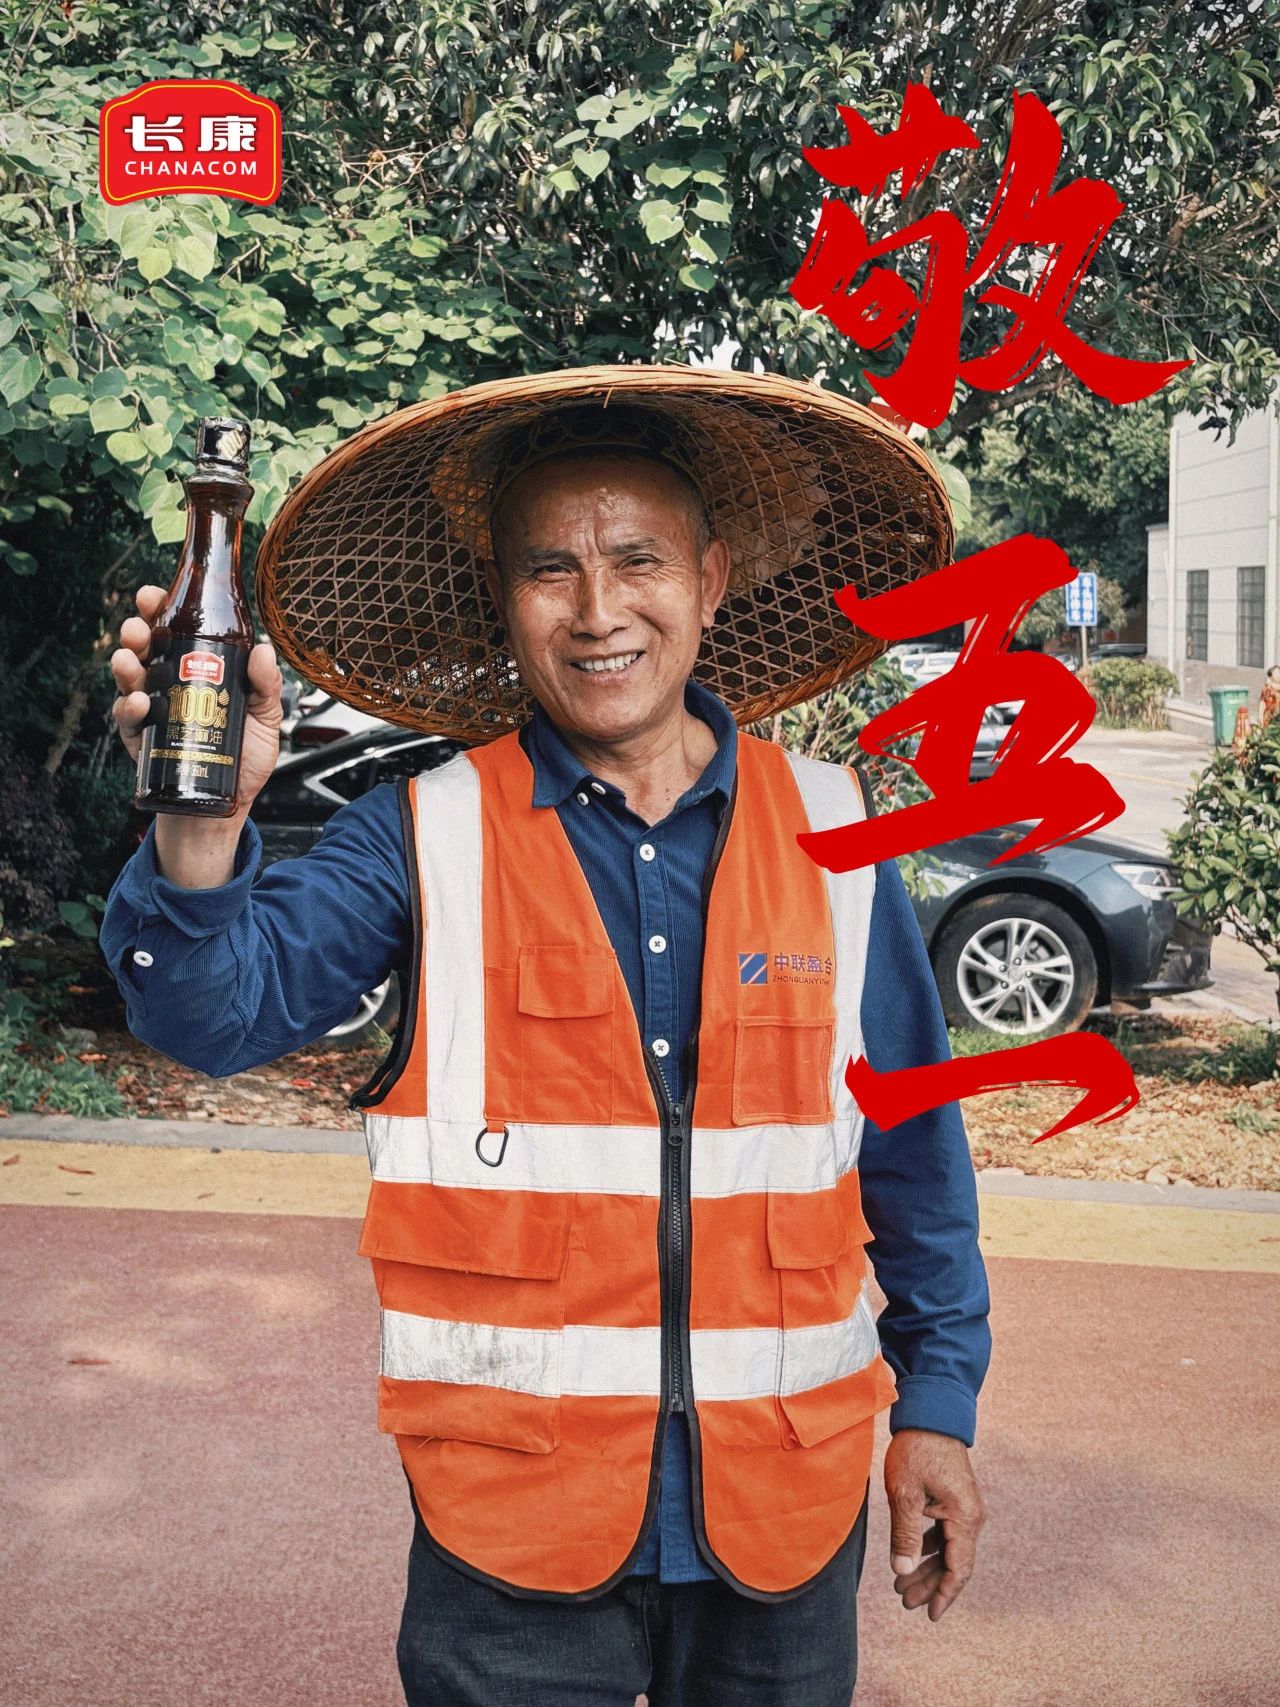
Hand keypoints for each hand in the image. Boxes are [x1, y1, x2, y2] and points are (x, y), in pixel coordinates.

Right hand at [110, 583, 284, 809]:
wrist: (228, 802)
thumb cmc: (245, 758)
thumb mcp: (265, 717)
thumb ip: (266, 685)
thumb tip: (263, 650)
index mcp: (197, 669)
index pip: (174, 630)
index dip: (160, 609)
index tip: (154, 597)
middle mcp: (169, 683)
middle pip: (144, 647)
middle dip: (135, 630)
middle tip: (139, 628)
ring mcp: (152, 709)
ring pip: (128, 677)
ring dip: (124, 664)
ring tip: (130, 660)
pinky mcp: (142, 738)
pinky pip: (126, 719)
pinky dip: (129, 708)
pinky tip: (139, 704)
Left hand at [884, 1428, 984, 1620]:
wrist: (931, 1413)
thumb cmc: (917, 1449)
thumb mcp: (904, 1492)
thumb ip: (905, 1534)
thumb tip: (903, 1571)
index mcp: (964, 1517)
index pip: (958, 1568)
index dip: (944, 1594)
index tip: (931, 1616)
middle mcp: (971, 1516)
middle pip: (953, 1563)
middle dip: (930, 1585)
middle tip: (905, 1602)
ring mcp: (964, 1508)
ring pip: (948, 1549)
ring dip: (927, 1568)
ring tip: (903, 1586)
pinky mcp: (955, 1500)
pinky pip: (945, 1534)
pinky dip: (929, 1548)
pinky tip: (911, 1557)